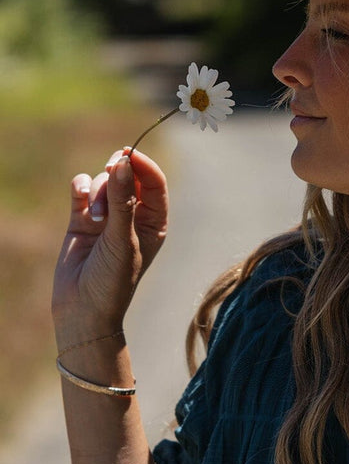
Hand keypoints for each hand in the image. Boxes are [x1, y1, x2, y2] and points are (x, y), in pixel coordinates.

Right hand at [52, 148, 168, 343]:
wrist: (82, 308)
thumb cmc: (113, 279)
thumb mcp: (122, 239)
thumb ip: (121, 201)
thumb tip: (122, 162)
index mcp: (153, 221)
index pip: (154, 182)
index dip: (142, 165)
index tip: (128, 155)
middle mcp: (132, 215)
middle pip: (128, 175)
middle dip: (118, 171)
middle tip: (111, 170)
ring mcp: (106, 215)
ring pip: (103, 181)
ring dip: (97, 192)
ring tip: (95, 219)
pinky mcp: (81, 217)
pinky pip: (82, 187)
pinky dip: (80, 188)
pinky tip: (79, 198)